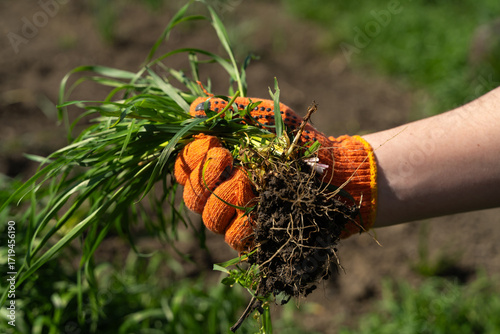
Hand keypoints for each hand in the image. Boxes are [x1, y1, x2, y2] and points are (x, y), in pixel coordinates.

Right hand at [175, 96, 376, 250]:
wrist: (336, 168)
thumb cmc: (299, 140)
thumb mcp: (268, 119)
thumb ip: (232, 112)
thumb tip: (194, 106)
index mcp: (220, 167)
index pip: (186, 168)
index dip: (191, 157)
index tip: (211, 142)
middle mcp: (224, 194)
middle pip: (193, 197)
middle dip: (205, 176)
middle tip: (226, 158)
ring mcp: (239, 218)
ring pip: (210, 219)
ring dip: (223, 196)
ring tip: (245, 179)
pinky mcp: (258, 236)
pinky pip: (236, 237)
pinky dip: (242, 221)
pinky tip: (258, 201)